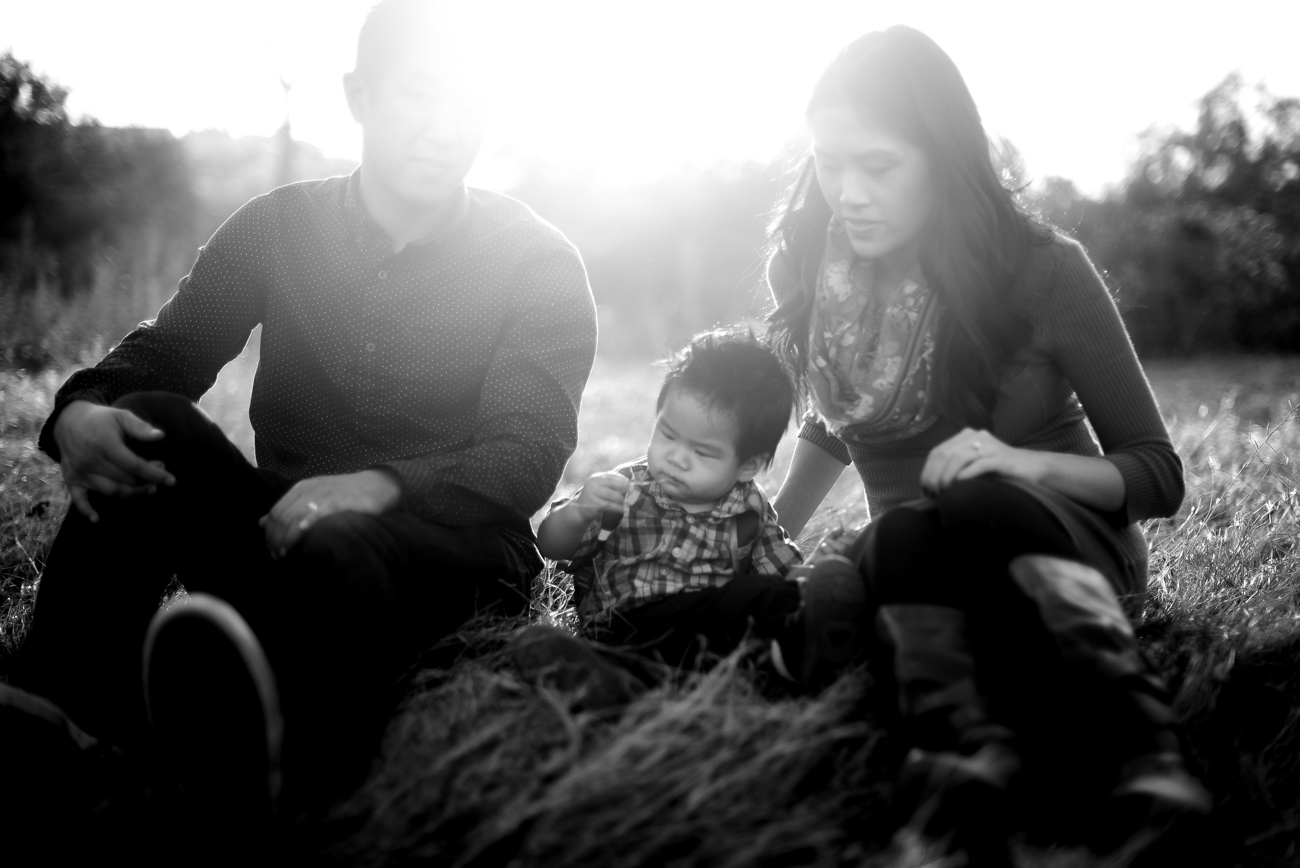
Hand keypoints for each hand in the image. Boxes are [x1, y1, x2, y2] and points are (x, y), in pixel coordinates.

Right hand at [53, 400, 176, 521]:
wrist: (68, 421)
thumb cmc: (101, 419)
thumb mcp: (121, 416)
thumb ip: (140, 427)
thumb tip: (161, 436)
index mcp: (105, 445)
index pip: (134, 465)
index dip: (155, 474)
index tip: (172, 480)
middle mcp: (91, 461)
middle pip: (125, 480)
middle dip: (147, 481)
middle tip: (160, 474)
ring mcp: (80, 472)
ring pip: (110, 491)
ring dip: (130, 494)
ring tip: (148, 489)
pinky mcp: (71, 479)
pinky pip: (78, 498)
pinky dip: (86, 510)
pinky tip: (97, 519)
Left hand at [259, 469, 401, 557]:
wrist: (379, 485)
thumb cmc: (347, 495)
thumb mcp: (315, 498)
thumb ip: (290, 509)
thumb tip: (261, 522)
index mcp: (302, 488)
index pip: (275, 512)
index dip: (269, 532)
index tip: (271, 549)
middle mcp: (310, 489)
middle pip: (282, 517)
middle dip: (275, 538)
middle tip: (276, 555)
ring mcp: (325, 494)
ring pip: (295, 517)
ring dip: (286, 538)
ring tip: (284, 554)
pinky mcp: (340, 501)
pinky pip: (318, 513)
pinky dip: (306, 525)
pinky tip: (301, 536)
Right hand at [573, 471, 630, 521]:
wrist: (580, 510)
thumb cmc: (594, 498)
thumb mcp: (599, 488)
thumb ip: (610, 484)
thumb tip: (629, 484)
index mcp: (595, 478)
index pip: (610, 476)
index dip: (621, 479)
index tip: (630, 483)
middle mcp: (592, 484)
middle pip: (611, 484)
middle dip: (623, 486)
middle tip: (632, 490)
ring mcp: (592, 494)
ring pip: (611, 495)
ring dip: (621, 499)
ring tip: (626, 503)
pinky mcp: (593, 504)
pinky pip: (609, 506)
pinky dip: (617, 508)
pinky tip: (623, 509)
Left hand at [919, 428, 1045, 496]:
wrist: (1032, 468)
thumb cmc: (999, 470)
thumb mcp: (973, 464)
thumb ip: (954, 467)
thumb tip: (930, 484)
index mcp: (966, 436)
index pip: (938, 452)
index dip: (927, 471)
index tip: (924, 490)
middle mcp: (976, 436)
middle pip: (946, 454)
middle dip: (934, 475)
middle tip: (932, 494)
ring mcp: (990, 446)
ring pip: (959, 457)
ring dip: (947, 476)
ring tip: (943, 491)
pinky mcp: (1002, 458)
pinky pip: (980, 464)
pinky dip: (967, 474)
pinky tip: (959, 484)